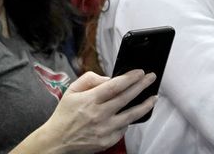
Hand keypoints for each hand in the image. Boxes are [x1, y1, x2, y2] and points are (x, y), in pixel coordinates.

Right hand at [39, 70, 155, 152]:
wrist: (59, 139)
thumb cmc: (65, 114)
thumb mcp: (70, 91)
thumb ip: (89, 80)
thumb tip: (108, 79)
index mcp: (89, 100)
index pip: (114, 86)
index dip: (129, 78)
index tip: (139, 72)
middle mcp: (99, 114)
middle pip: (126, 97)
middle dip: (141, 86)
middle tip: (151, 78)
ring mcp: (105, 128)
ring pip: (131, 115)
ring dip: (145, 105)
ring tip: (153, 98)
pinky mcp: (109, 140)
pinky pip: (123, 128)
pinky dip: (128, 120)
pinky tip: (131, 114)